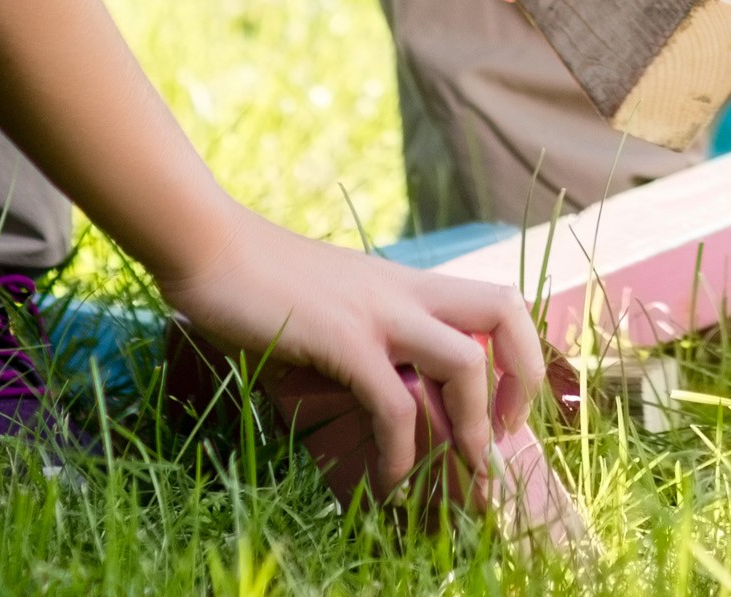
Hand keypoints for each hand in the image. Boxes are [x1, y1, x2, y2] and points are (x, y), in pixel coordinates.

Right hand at [169, 220, 551, 519]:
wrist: (208, 248)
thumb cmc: (258, 284)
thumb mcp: (331, 311)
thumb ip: (365, 345)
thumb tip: (383, 401)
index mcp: (408, 284)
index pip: (497, 301)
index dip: (519, 353)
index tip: (503, 408)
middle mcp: (405, 292)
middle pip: (505, 311)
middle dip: (521, 378)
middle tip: (501, 436)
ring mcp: (377, 313)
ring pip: (463, 361)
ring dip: (469, 427)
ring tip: (461, 473)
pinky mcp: (342, 339)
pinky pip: (394, 404)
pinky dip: (400, 452)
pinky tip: (389, 481)